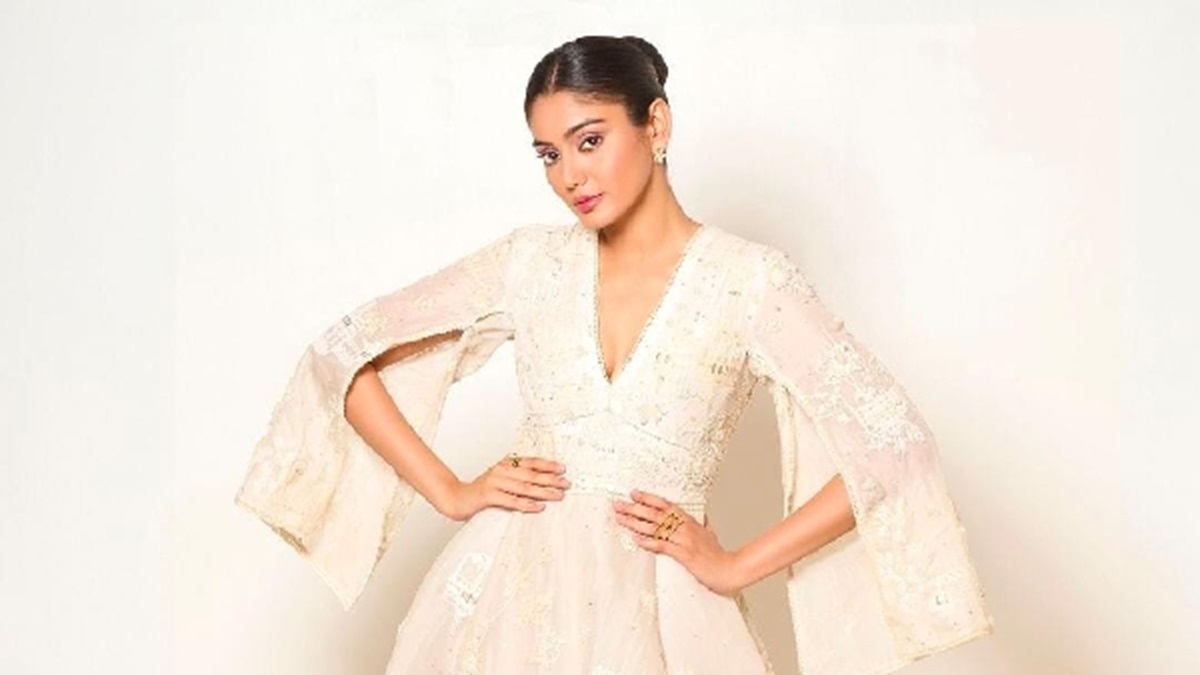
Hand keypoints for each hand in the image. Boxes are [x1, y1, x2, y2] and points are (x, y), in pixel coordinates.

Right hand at [439, 455, 570, 521]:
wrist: (456, 498)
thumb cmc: (481, 492)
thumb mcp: (500, 480)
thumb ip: (517, 479)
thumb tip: (541, 483)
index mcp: (506, 464)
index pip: (531, 462)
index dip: (547, 465)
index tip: (562, 469)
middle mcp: (501, 470)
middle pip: (531, 474)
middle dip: (551, 479)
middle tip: (566, 483)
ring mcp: (495, 482)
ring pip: (524, 487)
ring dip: (543, 491)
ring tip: (557, 495)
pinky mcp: (489, 495)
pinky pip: (512, 500)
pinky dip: (527, 504)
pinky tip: (539, 507)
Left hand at [612, 489, 745, 596]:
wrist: (730, 569)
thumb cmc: (719, 555)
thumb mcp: (711, 534)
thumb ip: (704, 525)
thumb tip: (702, 516)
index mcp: (690, 521)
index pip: (666, 505)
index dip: (648, 498)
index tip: (633, 493)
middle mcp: (685, 527)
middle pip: (655, 514)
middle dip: (634, 508)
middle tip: (618, 504)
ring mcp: (684, 540)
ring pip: (655, 528)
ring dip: (635, 523)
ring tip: (620, 519)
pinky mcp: (684, 554)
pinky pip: (662, 546)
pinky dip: (648, 542)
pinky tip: (636, 539)